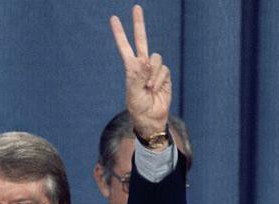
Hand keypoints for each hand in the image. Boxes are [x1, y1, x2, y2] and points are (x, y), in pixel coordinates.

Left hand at [110, 5, 171, 137]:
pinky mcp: (164, 74)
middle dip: (139, 24)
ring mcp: (154, 69)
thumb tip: (146, 60)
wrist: (151, 117)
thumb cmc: (138, 107)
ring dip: (153, 74)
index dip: (119, 33)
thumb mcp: (134, 93)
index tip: (113, 18)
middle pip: (141, 40)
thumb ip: (139, 76)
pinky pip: (164, 70)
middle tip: (136, 7)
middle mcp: (142, 64)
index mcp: (130, 67)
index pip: (124, 46)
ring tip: (149, 88)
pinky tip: (155, 89)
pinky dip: (160, 80)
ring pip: (156, 58)